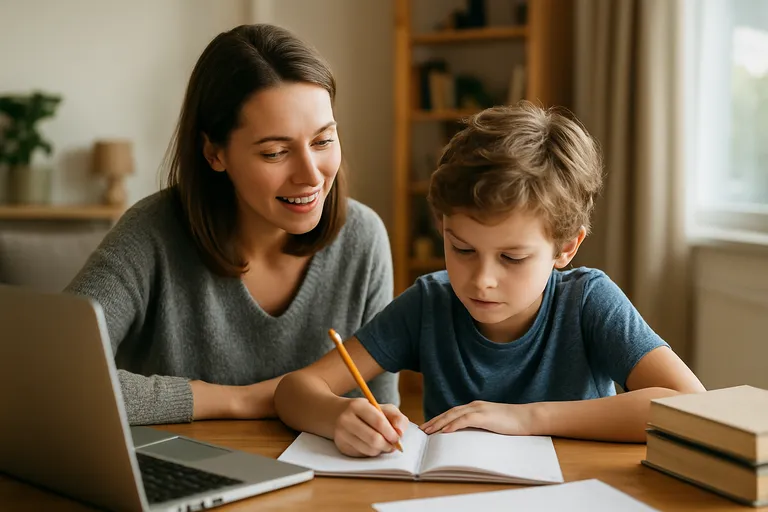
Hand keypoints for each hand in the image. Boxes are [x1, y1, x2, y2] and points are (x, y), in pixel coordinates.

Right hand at [333, 398, 409, 457]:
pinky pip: (363, 455)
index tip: (398, 438)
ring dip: (380, 450)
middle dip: (388, 445)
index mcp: (357, 405)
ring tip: (382, 444)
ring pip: (369, 450)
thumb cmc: (366, 411)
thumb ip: (396, 417)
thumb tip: (400, 432)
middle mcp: (346, 419)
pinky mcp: (341, 446)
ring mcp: (341, 434)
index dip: (391, 433)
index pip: (379, 422)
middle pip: (374, 439)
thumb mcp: (382, 407)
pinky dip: (371, 452)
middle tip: (393, 445)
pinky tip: (370, 445)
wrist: (337, 414)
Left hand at [420, 401, 537, 435]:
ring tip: (429, 432)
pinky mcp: (485, 415)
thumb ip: (479, 426)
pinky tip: (445, 432)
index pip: (453, 412)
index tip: (429, 426)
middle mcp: (475, 405)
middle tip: (423, 430)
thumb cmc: (512, 423)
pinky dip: (454, 425)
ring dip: (440, 423)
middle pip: (449, 412)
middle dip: (435, 421)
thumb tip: (467, 436)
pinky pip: (466, 419)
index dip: (439, 419)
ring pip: (454, 415)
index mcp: (475, 407)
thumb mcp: (492, 423)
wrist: (528, 417)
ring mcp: (480, 409)